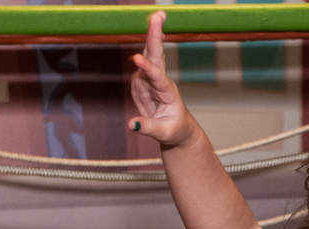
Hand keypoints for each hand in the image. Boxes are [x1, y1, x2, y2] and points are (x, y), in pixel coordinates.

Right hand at [129, 11, 195, 146]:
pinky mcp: (141, 82)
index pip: (156, 78)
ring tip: (159, 16)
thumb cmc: (174, 130)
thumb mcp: (164, 133)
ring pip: (148, 55)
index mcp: (167, 92)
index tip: (138, 60)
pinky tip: (154, 29)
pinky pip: (140, 64)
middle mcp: (159, 81)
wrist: (177, 130)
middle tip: (160, 15)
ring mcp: (149, 80)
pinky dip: (143, 46)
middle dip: (156, 36)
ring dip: (152, 35)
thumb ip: (148, 128)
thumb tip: (131, 125)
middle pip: (156, 56)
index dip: (147, 69)